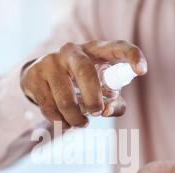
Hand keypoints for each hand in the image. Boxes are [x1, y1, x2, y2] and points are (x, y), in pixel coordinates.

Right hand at [20, 40, 147, 128]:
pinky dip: (59, 122)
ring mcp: (49, 62)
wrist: (39, 76)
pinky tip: (64, 123)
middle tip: (97, 113)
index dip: (131, 56)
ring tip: (81, 124)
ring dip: (75, 119)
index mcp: (94, 50)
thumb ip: (113, 103)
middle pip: (85, 72)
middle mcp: (71, 51)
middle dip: (93, 98)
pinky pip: (49, 107)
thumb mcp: (100, 89)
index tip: (141, 71)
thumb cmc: (79, 83)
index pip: (117, 47)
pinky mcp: (33, 77)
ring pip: (65, 98)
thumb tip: (107, 111)